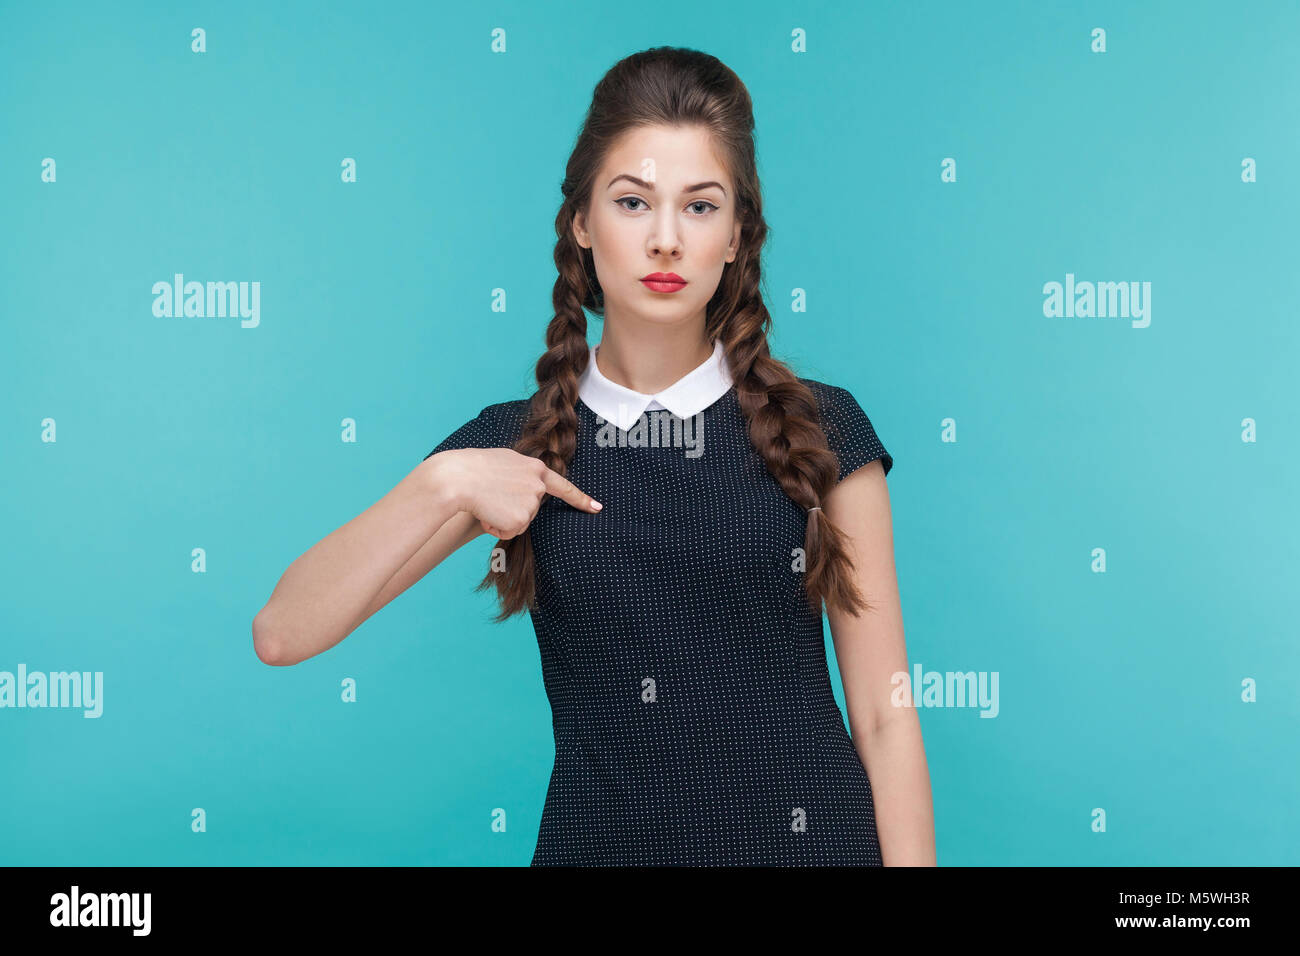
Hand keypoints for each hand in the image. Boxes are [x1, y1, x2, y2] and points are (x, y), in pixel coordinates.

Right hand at [431, 448, 601, 538]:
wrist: (458, 478)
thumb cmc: (474, 468)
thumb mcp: (505, 461)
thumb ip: (521, 472)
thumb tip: (526, 486)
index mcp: (535, 468)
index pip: (563, 486)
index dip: (580, 499)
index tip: (597, 508)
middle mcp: (538, 485)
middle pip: (531, 509)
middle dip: (512, 509)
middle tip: (491, 496)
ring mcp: (531, 503)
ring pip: (519, 522)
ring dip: (502, 518)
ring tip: (487, 502)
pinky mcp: (521, 519)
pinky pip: (510, 532)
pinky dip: (496, 527)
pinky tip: (486, 513)